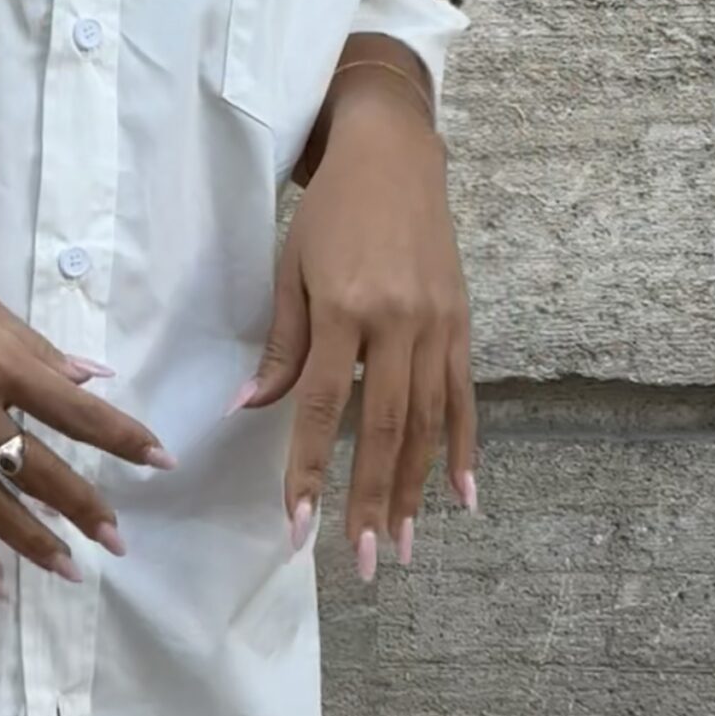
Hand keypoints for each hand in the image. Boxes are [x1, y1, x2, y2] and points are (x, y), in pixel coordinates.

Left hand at [232, 83, 476, 578]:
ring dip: (416, 491)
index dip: (309, 468)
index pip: (321, 406)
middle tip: (365, 561)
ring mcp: (437, 326)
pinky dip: (463, 451)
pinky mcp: (462, 324)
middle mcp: (397, 322)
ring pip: (428, 423)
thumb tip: (250, 409)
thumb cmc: (329, 210)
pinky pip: (463, 399)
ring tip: (406, 546)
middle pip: (384, 428)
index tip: (298, 525)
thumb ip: (282, 344)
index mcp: (345, 308)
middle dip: (373, 500)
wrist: (394, 154)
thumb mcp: (291, 267)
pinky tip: (462, 498)